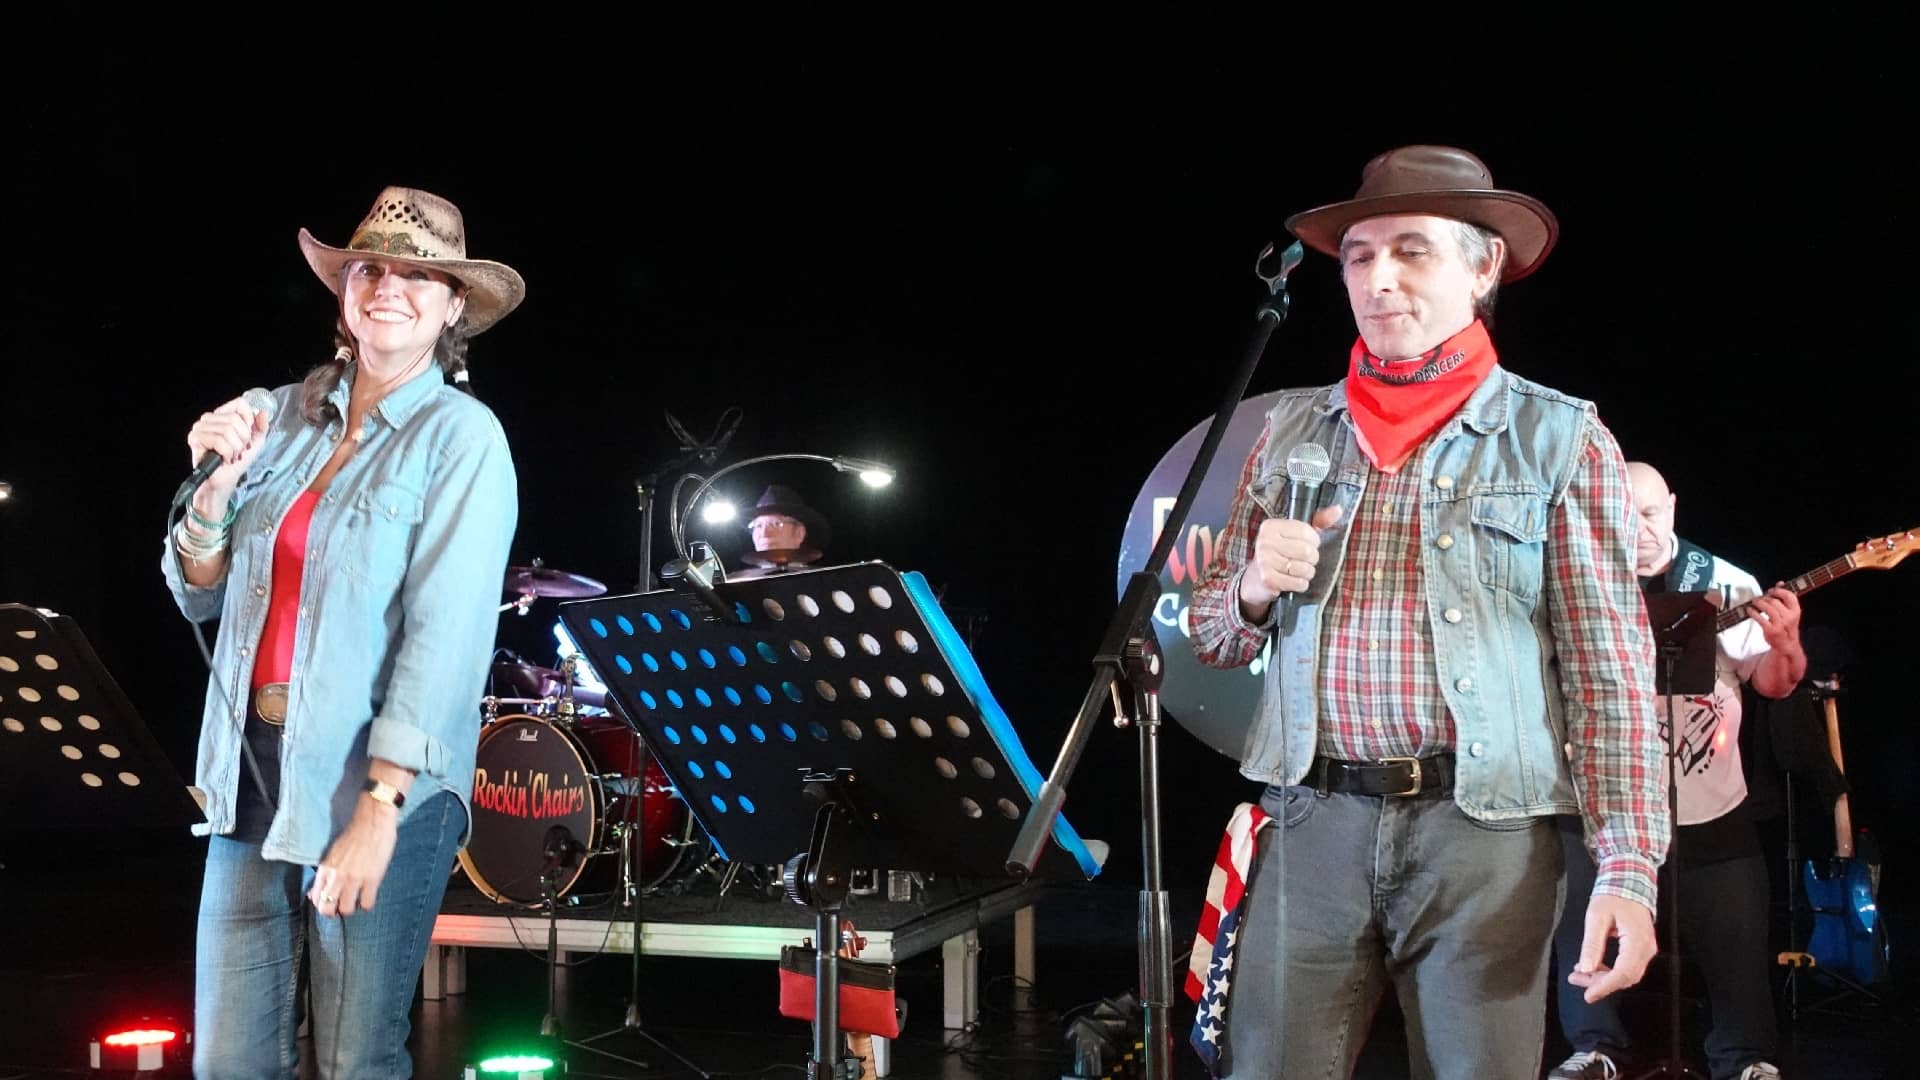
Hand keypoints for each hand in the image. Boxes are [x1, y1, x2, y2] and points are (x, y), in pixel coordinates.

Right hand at [185, 393, 271, 505]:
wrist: (226, 480)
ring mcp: (200, 427)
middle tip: (239, 450)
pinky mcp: (195, 438)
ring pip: (227, 429)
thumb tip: (264, 412)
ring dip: (235, 448)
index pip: (240, 404)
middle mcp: (209, 419)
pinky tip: (225, 459)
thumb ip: (261, 426)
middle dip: (243, 439)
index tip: (248, 437)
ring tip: (232, 455)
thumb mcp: (255, 442)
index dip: (249, 421)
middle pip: (234, 419)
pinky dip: (227, 453)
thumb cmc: (237, 460)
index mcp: (222, 416)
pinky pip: (219, 440)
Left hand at [308, 795, 399, 917]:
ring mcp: (354, 879)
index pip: (316, 899)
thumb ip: (324, 875)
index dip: (323, 905)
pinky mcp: (372, 879)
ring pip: (346, 910)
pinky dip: (367, 904)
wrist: (373, 821)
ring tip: (357, 900)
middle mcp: (336, 877)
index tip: (332, 903)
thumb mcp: (333, 855)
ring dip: (351, 908)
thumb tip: (314, 894)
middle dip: (334, 912)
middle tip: (342, 907)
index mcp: (325, 869)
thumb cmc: (354, 836)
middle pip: (327, 909)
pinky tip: (369, 896)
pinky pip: (366, 904)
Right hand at [1239, 504, 1344, 608]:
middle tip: (1304, 560)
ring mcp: (1265, 561)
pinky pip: (1298, 583)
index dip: (1314, 541)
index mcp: (1271, 526)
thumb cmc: (1280, 553)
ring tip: (1299, 571)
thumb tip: (1338, 510)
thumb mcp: (1296, 534)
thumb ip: (1318, 521)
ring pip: (1304, 569)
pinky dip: (1301, 584)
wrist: (1255, 579)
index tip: (1309, 545)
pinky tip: (1293, 581)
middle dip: (1312, 559)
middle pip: (1307, 551)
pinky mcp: (1268, 579)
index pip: (1306, 531)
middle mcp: (1265, 541)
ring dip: (1307, 573)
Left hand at [1567, 893, 1657, 1001]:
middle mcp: (1646, 950)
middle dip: (1600, 982)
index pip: (1623, 973)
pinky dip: (1609, 971)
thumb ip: (1592, 944)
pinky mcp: (1641, 949)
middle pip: (1625, 977)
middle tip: (1575, 978)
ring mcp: (1646, 950)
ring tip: (1579, 974)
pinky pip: (1627, 967)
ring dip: (1603, 978)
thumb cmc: (1613, 897)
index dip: (1605, 986)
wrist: (1629, 882)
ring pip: (1626, 975)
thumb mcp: (1596, 917)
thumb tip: (1586, 968)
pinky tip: (1592, 966)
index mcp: (1637, 941)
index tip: (1588, 995)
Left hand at [1747, 587, 1802, 652]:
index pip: (1789, 595)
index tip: (1771, 590)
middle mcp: (1789, 617)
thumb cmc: (1787, 626)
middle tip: (1760, 599)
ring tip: (1754, 602)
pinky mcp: (1770, 630)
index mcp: (1796, 611)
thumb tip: (1780, 583)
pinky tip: (1750, 610)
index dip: (1778, 591)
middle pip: (1775, 601)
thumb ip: (1785, 598)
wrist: (1786, 645)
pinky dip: (1752, 612)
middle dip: (1765, 598)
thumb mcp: (1790, 613)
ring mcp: (1780, 624)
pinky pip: (1759, 617)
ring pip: (1767, 607)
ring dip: (1758, 603)